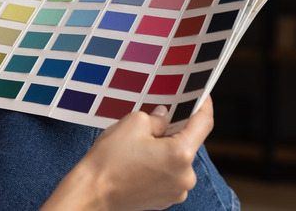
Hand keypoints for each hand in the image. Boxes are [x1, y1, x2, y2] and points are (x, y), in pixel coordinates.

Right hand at [42, 97, 213, 210]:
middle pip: (188, 143)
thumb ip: (156, 117)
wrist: (90, 193)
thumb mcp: (133, 123)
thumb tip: (165, 116)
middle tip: (154, 121)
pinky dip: (159, 166)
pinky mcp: (165, 200)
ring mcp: (177, 191)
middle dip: (174, 130)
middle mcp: (185, 176)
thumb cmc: (108, 161)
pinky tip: (138, 162)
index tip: (200, 96)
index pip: (204, 123)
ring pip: (177, 160)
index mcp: (181, 154)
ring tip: (139, 146)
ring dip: (165, 149)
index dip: (202, 106)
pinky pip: (169, 175)